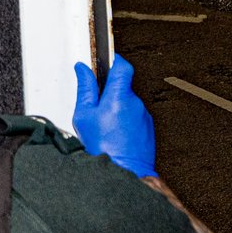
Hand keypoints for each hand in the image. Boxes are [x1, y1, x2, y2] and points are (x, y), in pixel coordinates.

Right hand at [73, 54, 156, 177]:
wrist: (124, 173)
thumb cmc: (103, 147)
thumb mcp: (83, 115)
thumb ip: (85, 89)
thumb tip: (83, 70)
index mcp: (119, 97)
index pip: (122, 66)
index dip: (114, 60)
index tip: (106, 60)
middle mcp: (136, 104)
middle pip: (122, 87)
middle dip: (109, 92)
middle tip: (95, 106)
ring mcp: (144, 116)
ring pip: (128, 103)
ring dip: (116, 109)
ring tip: (104, 126)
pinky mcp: (148, 128)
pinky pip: (134, 117)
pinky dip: (124, 121)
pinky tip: (114, 134)